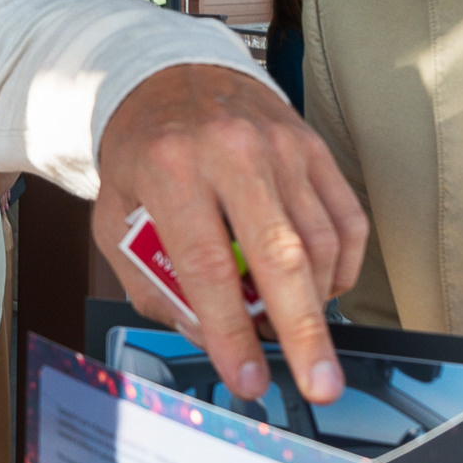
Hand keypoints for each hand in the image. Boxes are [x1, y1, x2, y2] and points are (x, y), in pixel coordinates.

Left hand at [94, 64, 367, 405]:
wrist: (171, 79)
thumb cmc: (143, 154)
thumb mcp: (117, 217)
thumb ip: (152, 281)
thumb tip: (206, 335)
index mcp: (170, 168)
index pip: (207, 265)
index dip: (230, 330)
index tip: (245, 375)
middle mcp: (232, 152)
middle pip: (280, 256)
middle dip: (303, 331)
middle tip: (319, 383)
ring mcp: (281, 146)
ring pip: (320, 242)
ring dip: (317, 303)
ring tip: (300, 335)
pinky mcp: (314, 147)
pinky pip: (345, 219)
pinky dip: (341, 266)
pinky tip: (319, 288)